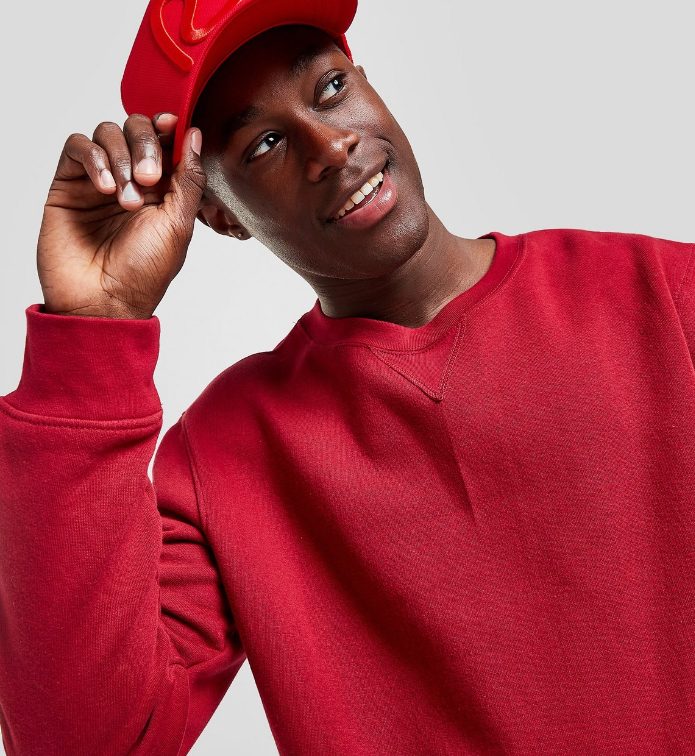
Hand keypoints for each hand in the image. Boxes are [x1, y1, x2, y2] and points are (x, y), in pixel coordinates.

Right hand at [37, 113, 205, 318]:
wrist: (103, 302)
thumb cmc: (143, 273)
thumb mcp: (178, 225)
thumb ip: (188, 178)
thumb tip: (193, 135)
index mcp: (163, 189)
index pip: (165, 140)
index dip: (168, 128)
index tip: (171, 128)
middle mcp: (131, 180)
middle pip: (136, 128)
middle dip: (145, 144)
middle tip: (148, 178)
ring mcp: (99, 180)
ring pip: (107, 132)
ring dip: (120, 158)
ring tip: (125, 199)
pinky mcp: (69, 184)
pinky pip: (77, 147)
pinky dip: (93, 158)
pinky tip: (104, 187)